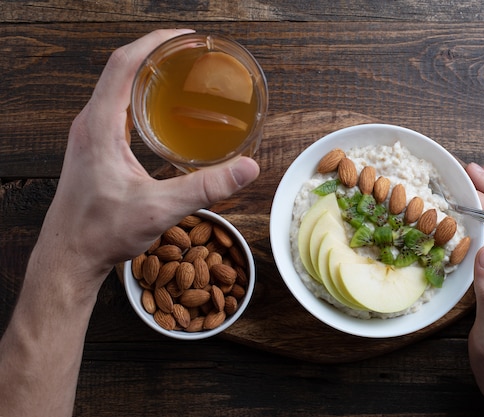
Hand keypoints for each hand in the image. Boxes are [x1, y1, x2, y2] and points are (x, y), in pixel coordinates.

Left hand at [36, 29, 259, 287]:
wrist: (70, 255)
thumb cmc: (101, 231)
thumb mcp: (159, 208)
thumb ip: (206, 188)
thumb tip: (246, 168)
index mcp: (99, 126)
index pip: (123, 64)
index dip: (154, 42)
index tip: (183, 37)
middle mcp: (89, 123)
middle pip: (119, 68)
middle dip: (154, 52)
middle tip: (189, 52)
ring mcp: (89, 134)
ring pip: (116, 87)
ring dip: (145, 73)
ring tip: (178, 72)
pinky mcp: (94, 147)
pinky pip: (115, 107)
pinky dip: (139, 96)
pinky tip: (160, 110)